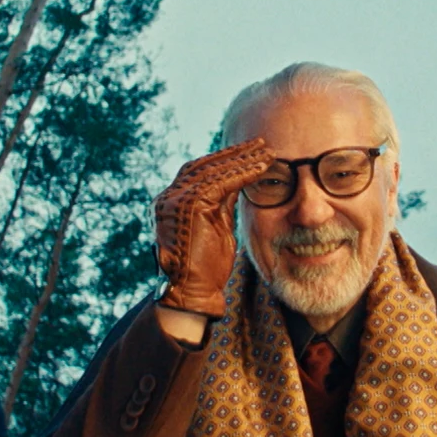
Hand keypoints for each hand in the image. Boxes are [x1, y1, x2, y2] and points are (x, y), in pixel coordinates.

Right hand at [154, 138, 270, 319]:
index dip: (223, 162)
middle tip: (259, 143)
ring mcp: (177, 199)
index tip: (247, 154)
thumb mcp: (214, 231)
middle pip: (204, 165)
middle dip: (233, 153)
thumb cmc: (204, 271)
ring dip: (243, 159)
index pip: (198, 173)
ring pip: (214, 169)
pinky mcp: (190, 204)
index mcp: (171, 204)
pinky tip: (263, 166)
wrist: (190, 294)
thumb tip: (237, 187)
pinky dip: (244, 172)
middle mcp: (169, 198)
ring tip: (267, 152)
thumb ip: (220, 207)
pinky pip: (222, 181)